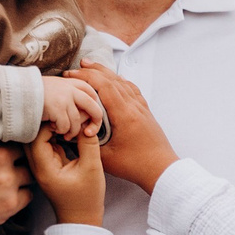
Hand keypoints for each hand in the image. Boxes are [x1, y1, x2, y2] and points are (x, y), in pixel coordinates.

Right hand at [0, 143, 32, 234]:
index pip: (12, 127)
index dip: (8, 134)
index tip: (1, 140)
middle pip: (24, 150)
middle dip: (17, 154)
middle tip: (5, 160)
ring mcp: (7, 183)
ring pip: (29, 173)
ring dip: (20, 175)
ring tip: (4, 178)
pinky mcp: (8, 206)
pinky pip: (28, 195)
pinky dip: (19, 194)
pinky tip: (3, 195)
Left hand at [29, 123, 105, 226]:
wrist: (81, 219)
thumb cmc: (86, 198)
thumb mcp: (92, 168)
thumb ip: (88, 144)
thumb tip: (85, 123)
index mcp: (44, 169)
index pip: (36, 138)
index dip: (50, 125)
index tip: (67, 123)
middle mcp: (37, 167)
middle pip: (32, 137)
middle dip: (48, 125)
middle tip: (65, 120)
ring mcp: (41, 167)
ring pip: (38, 140)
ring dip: (51, 131)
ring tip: (68, 127)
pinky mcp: (48, 166)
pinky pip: (46, 146)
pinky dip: (55, 138)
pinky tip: (68, 136)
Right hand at [39, 75, 105, 142]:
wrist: (17, 91)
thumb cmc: (34, 93)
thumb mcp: (55, 87)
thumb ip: (69, 93)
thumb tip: (83, 110)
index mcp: (72, 82)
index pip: (93, 94)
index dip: (96, 108)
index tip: (91, 120)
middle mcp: (71, 88)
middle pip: (93, 108)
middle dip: (95, 123)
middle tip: (88, 133)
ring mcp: (64, 98)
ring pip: (77, 121)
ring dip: (72, 131)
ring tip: (64, 134)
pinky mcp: (57, 107)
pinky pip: (65, 126)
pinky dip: (60, 130)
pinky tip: (53, 128)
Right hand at [69, 61, 180, 191]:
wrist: (162, 170)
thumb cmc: (136, 166)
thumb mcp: (106, 158)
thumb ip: (88, 143)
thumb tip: (73, 130)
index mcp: (124, 115)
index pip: (104, 86)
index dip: (86, 77)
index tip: (71, 74)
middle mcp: (134, 107)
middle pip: (113, 80)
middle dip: (94, 70)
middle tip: (79, 65)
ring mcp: (142, 108)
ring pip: (123, 82)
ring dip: (107, 73)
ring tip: (93, 68)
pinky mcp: (145, 112)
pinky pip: (132, 90)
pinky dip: (121, 81)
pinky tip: (117, 80)